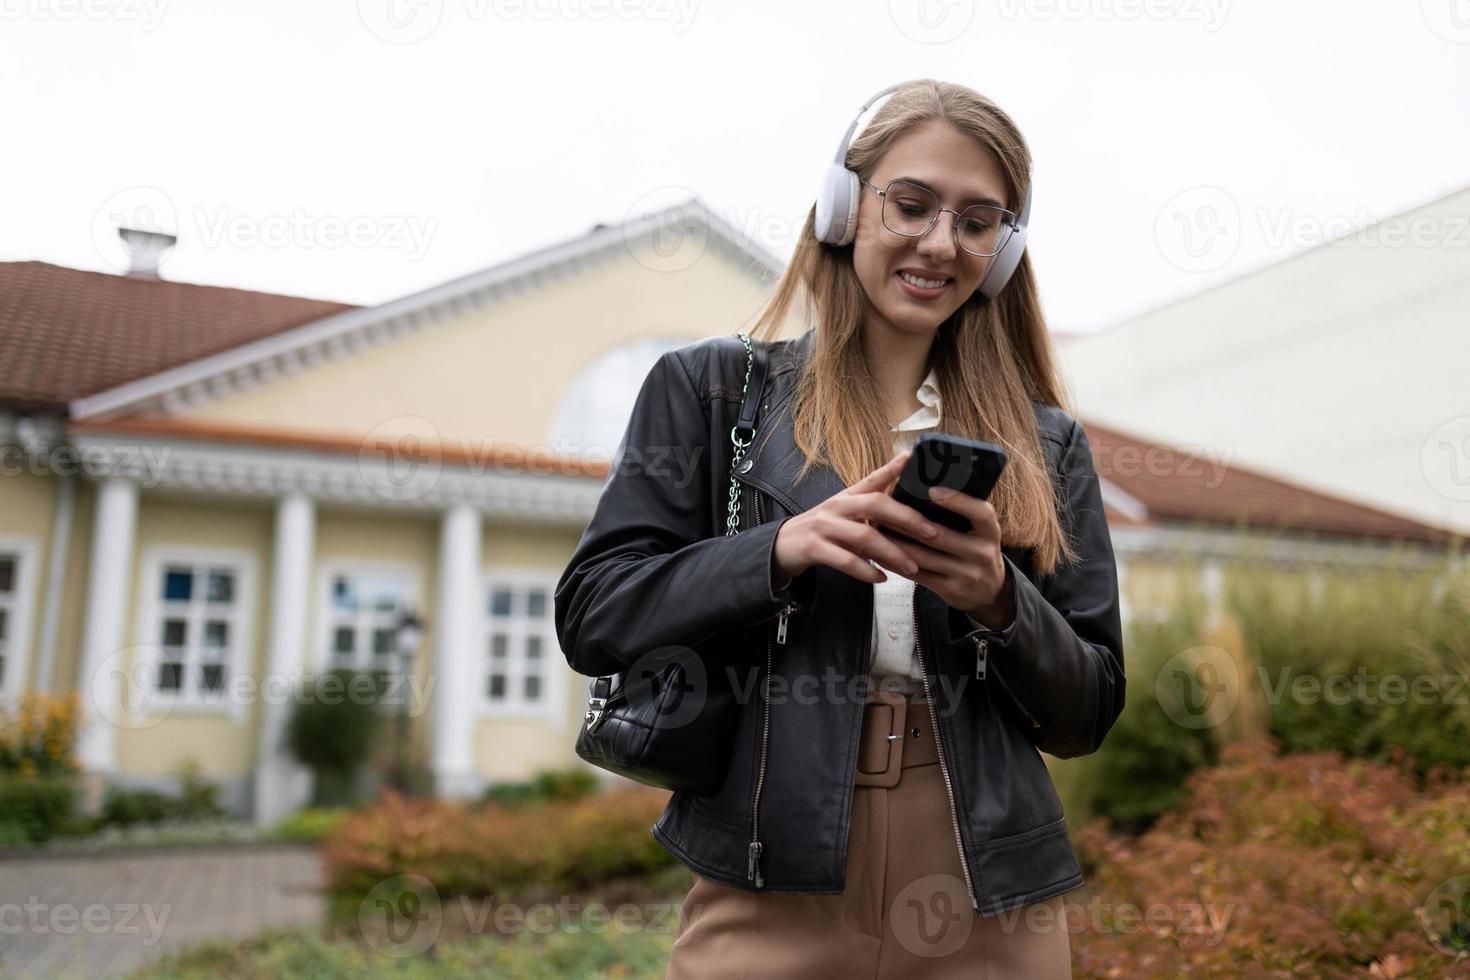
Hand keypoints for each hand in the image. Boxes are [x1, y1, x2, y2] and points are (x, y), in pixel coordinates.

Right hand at [771, 449, 943, 585]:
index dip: (892, 467)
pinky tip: (882, 578)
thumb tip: (906, 513)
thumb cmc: (823, 530)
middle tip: (931, 532)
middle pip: (875, 505)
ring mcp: (824, 526)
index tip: (911, 458)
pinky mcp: (814, 548)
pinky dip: (867, 571)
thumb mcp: (845, 514)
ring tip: (912, 566)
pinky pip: (846, 560)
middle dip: (906, 518)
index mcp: (847, 496)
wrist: (784, 545)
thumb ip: (870, 511)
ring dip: (892, 553)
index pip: (872, 479)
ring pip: (864, 536)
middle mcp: (837, 507)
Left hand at [882, 485, 1013, 626]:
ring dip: (896, 542)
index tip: (932, 490)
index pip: (980, 513)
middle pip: (940, 536)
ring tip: (876, 528)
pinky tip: (881, 553)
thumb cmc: (977, 549)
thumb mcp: (980, 531)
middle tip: (884, 508)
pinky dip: (897, 563)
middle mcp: (982, 553)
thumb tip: (928, 488)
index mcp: (990, 531)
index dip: (958, 501)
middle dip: (907, 522)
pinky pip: (917, 575)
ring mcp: (966, 574)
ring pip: (923, 556)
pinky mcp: (950, 590)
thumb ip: (964, 513)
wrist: (990, 590)